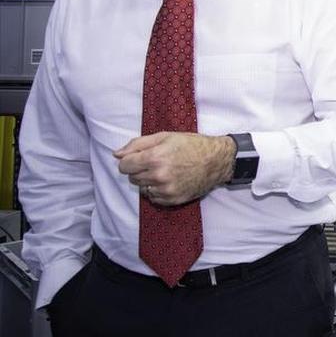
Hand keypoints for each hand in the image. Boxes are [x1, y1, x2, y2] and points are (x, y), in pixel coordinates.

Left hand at [114, 132, 236, 206]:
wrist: (216, 160)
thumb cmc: (191, 145)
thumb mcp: (165, 136)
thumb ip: (138, 144)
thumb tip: (116, 154)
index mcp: (155, 157)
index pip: (124, 166)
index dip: (129, 160)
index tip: (139, 157)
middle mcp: (158, 176)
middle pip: (132, 178)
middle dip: (139, 170)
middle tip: (156, 162)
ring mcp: (166, 189)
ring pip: (142, 188)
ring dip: (148, 180)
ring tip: (164, 171)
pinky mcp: (172, 199)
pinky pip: (153, 197)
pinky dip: (157, 190)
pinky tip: (170, 180)